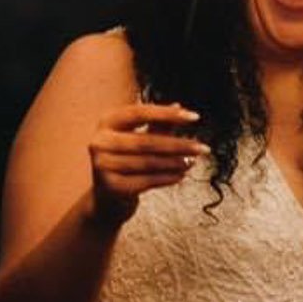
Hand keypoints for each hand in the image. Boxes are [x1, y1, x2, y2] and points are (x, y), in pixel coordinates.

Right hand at [87, 103, 202, 228]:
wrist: (107, 196)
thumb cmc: (126, 159)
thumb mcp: (137, 137)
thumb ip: (157, 124)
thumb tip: (178, 105)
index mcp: (107, 122)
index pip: (139, 113)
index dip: (167, 114)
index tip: (194, 117)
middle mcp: (99, 142)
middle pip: (146, 141)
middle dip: (178, 145)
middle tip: (202, 148)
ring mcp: (103, 165)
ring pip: (148, 162)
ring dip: (175, 162)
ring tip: (192, 162)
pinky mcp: (111, 187)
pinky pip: (146, 181)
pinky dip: (167, 178)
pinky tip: (181, 175)